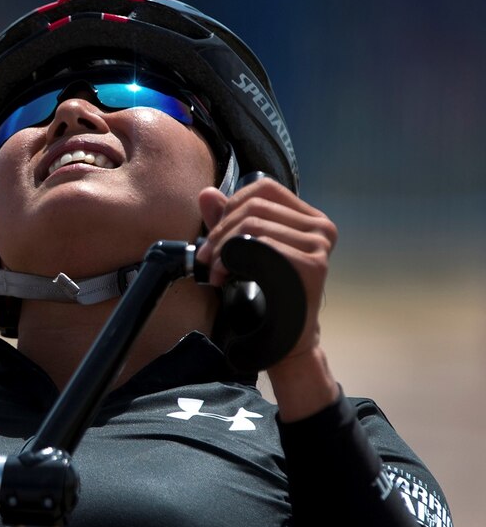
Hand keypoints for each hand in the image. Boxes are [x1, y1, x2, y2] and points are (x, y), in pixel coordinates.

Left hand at [196, 178, 340, 419]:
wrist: (284, 338)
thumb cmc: (265, 294)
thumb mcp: (242, 251)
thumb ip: (227, 221)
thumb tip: (207, 193)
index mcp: (308, 218)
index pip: (264, 188)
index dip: (231, 205)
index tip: (215, 233)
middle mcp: (320, 228)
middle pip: (255, 207)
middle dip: (220, 231)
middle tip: (207, 258)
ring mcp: (320, 246)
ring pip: (254, 225)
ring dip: (223, 249)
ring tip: (216, 273)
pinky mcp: (312, 266)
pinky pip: (263, 246)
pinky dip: (234, 260)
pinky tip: (225, 278)